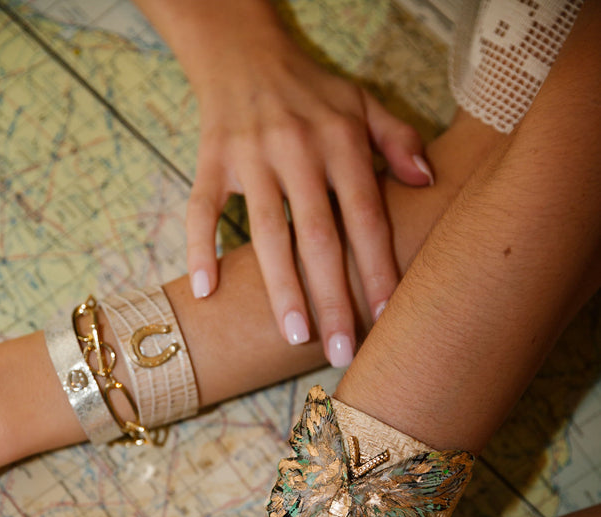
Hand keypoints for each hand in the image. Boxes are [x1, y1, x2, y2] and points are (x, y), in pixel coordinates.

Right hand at [187, 37, 431, 364]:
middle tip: (342, 351)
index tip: (384, 317)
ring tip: (294, 337)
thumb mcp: (363, 102)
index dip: (376, 268)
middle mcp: (297, 150)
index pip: (365, 216)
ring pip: (268, 233)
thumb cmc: (312, 89)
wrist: (243, 51)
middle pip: (318, 236)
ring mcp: (250, 158)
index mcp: (341, 140)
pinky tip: (207, 291)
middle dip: (332, 298)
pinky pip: (201, 210)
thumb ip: (399, 141)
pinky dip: (201, 248)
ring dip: (281, 288)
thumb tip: (429, 181)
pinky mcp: (211, 162)